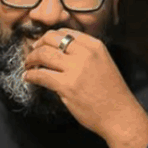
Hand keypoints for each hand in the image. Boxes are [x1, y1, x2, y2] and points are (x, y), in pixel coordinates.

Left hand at [23, 28, 147, 147]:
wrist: (119, 114)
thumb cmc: (111, 93)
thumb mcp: (102, 63)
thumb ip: (84, 54)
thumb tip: (59, 51)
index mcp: (95, 46)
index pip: (66, 32)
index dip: (50, 37)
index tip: (43, 44)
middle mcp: (84, 53)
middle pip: (51, 39)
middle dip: (38, 45)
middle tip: (32, 53)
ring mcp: (75, 69)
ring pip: (43, 55)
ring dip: (31, 59)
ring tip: (28, 65)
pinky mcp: (66, 86)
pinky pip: (41, 75)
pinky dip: (31, 75)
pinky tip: (28, 77)